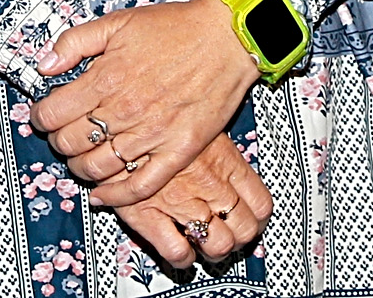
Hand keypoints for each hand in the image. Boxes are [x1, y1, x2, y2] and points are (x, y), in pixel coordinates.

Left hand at [30, 0, 261, 209]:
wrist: (227, 37)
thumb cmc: (174, 27)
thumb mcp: (118, 21)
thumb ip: (74, 42)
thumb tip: (43, 65)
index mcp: (105, 78)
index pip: (53, 114)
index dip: (40, 118)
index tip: (44, 116)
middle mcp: (125, 110)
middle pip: (71, 144)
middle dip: (58, 143)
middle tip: (63, 136)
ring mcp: (152, 134)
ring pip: (98, 168)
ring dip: (81, 169)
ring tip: (81, 159)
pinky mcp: (178, 151)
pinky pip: (140, 186)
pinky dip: (115, 197)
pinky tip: (102, 195)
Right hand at [115, 134, 270, 273]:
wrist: (112, 119)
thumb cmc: (156, 114)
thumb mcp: (199, 121)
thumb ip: (219, 146)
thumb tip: (231, 164)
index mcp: (224, 161)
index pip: (260, 204)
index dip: (258, 219)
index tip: (250, 219)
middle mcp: (208, 185)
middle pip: (244, 229)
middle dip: (238, 238)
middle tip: (227, 233)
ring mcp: (181, 202)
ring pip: (218, 245)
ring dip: (214, 250)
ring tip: (204, 243)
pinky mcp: (150, 215)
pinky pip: (178, 252)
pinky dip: (183, 258)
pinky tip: (181, 250)